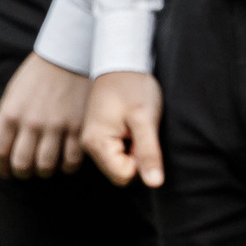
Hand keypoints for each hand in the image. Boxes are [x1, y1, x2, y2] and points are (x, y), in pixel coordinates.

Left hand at [0, 53, 90, 178]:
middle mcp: (32, 122)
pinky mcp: (78, 126)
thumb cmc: (38, 74)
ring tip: (48, 167)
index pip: (0, 153)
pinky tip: (67, 161)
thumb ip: (1, 119)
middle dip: (23, 173)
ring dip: (45, 172)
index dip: (2, 168)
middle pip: (23, 165)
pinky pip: (72, 159)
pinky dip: (68, 167)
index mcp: (12, 114)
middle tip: (29, 171)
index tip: (7, 172)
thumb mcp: (13, 92)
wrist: (70, 54)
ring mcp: (57, 125)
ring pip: (47, 166)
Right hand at [81, 72, 165, 187]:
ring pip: (122, 162)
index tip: (142, 136)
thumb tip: (154, 184)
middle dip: (137, 156)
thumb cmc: (133, 86)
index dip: (140, 161)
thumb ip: (148, 151)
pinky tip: (133, 124)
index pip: (124, 176)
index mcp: (96, 144)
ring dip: (135, 148)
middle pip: (122, 172)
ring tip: (136, 124)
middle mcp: (90, 146)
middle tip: (140, 129)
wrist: (122, 61)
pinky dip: (131, 141)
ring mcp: (95, 140)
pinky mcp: (103, 134)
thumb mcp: (145, 118)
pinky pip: (121, 151)